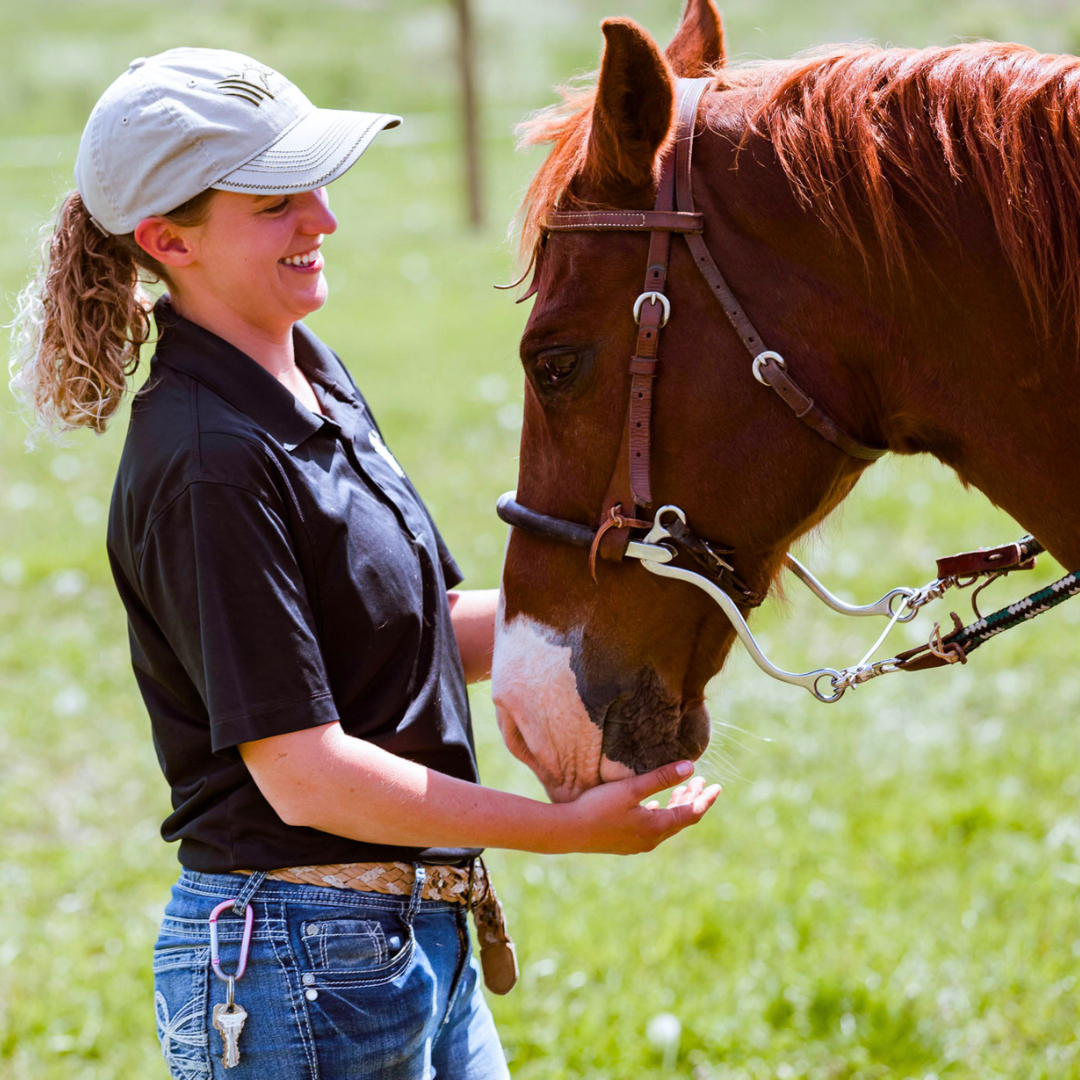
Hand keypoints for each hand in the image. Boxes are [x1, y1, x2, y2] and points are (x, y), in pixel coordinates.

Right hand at [552, 761, 720, 854]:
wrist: (567, 832)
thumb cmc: (598, 807)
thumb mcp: (631, 789)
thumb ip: (661, 778)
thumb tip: (691, 767)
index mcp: (656, 826)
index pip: (691, 813)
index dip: (705, 800)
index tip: (717, 787)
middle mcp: (651, 839)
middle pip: (681, 819)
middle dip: (692, 799)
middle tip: (701, 782)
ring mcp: (638, 844)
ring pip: (667, 824)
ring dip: (676, 806)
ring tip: (683, 790)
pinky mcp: (625, 843)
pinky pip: (652, 829)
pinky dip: (660, 814)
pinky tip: (655, 807)